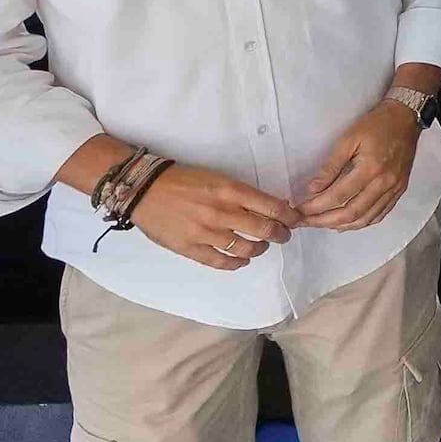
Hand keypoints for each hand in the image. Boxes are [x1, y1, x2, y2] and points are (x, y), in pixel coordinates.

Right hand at [129, 161, 300, 268]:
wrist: (145, 190)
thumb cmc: (183, 180)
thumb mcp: (216, 178)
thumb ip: (240, 194)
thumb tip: (267, 207)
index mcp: (230, 190)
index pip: (271, 207)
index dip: (289, 216)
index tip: (295, 220)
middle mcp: (221, 212)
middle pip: (264, 230)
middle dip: (280, 235)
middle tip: (283, 236)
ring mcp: (206, 233)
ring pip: (246, 249)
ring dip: (259, 249)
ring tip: (261, 247)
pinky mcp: (191, 249)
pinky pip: (221, 262)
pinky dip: (237, 263)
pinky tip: (241, 259)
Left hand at [297, 93, 427, 229]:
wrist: (406, 118)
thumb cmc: (376, 125)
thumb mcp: (348, 138)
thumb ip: (330, 166)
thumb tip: (313, 189)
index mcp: (370, 168)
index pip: (338, 196)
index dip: (316, 207)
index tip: (300, 210)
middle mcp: (384, 183)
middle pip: (351, 213)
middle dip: (324, 221)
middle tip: (305, 221)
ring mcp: (394, 190)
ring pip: (365, 219)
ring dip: (341, 225)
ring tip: (322, 224)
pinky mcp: (399, 191)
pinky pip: (379, 215)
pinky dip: (361, 223)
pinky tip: (346, 223)